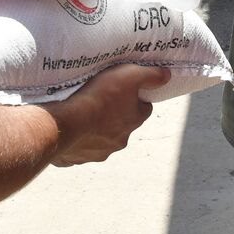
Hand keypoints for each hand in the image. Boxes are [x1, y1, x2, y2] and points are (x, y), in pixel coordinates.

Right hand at [41, 64, 169, 165]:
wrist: (66, 124)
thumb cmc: (98, 98)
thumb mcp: (129, 75)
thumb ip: (151, 75)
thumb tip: (167, 76)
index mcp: (134, 121)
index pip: (144, 109)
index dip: (136, 99)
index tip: (126, 91)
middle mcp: (119, 140)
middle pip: (122, 125)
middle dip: (115, 115)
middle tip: (101, 100)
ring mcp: (98, 152)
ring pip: (101, 139)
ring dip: (95, 129)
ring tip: (83, 114)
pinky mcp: (78, 158)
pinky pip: (80, 148)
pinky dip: (77, 139)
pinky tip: (70, 127)